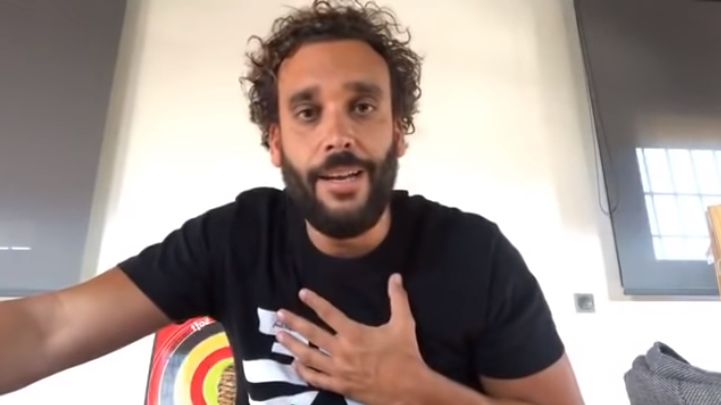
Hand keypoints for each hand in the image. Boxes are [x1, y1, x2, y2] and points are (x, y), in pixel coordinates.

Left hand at [276, 273, 427, 404]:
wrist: (409, 389)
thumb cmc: (406, 354)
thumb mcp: (404, 324)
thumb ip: (398, 298)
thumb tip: (395, 276)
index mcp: (355, 334)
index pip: (329, 314)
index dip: (315, 302)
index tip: (302, 293)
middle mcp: (342, 351)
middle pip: (312, 334)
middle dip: (294, 323)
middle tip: (279, 315)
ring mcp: (338, 370)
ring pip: (308, 356)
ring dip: (292, 346)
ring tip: (279, 337)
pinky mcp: (339, 386)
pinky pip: (316, 379)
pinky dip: (303, 371)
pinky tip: (294, 365)